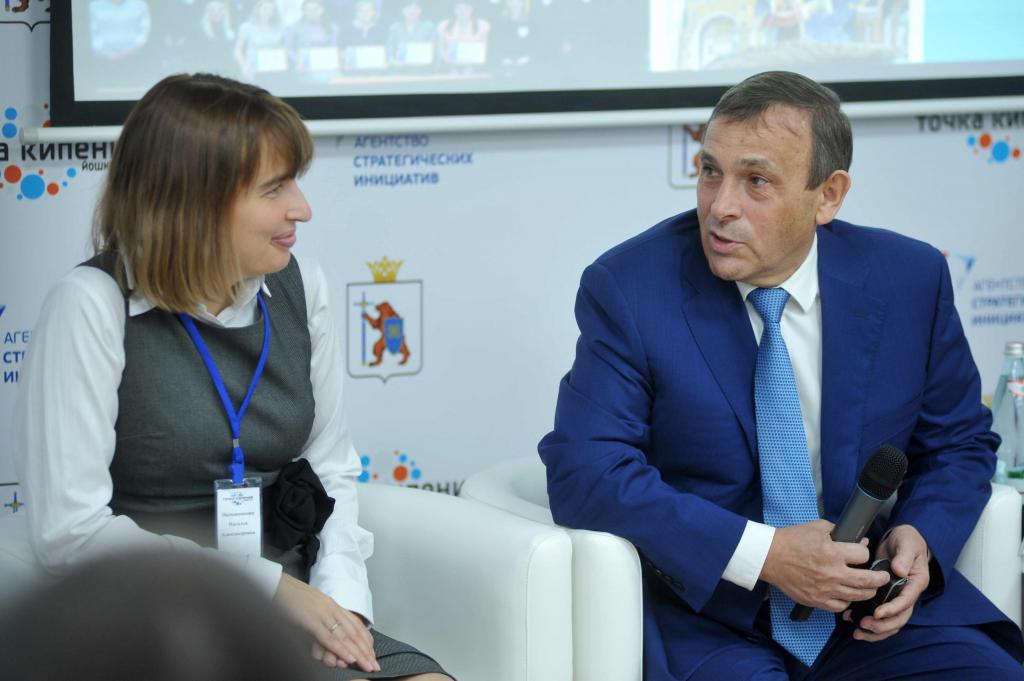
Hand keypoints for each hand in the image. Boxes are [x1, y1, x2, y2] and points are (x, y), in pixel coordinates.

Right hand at [274, 573, 379, 671]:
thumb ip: (323, 619)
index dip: (366, 641)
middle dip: (366, 651)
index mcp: (333, 606)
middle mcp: (332, 609)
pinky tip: (349, 658)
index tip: (372, 655)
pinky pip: (329, 638)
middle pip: (354, 633)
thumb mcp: (313, 607)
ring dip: (358, 653)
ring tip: (367, 665)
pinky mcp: (311, 621)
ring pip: (345, 637)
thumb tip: (330, 634)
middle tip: (375, 665)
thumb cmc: (292, 597)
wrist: (277, 584)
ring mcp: (323, 614)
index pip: (356, 625)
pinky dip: (340, 649)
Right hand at [760, 519, 890, 611]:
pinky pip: (840, 606)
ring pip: (858, 596)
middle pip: (868, 581)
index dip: (865, 553)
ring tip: (870, 587)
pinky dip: (847, 601)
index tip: (862, 553)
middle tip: (884, 577)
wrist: (770, 556)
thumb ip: (840, 532)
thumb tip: (860, 542)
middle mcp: (832, 573)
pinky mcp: (816, 600)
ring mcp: (825, 589)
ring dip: (868, 592)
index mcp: (833, 552)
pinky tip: (847, 595)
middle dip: (880, 579)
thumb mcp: (817, 527)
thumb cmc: (792, 540)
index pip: (863, 556)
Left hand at [844, 524, 929, 641]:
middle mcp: (908, 594)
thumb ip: (904, 557)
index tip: (878, 613)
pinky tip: (852, 620)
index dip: (892, 609)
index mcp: (916, 583)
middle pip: (900, 618)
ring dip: (875, 630)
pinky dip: (869, 621)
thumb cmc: (907, 540)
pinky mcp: (886, 596)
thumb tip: (899, 570)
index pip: (906, 601)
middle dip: (883, 625)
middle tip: (863, 625)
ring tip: (857, 631)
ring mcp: (897, 596)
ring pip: (890, 621)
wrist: (902, 539)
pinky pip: (880, 614)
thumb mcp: (907, 544)